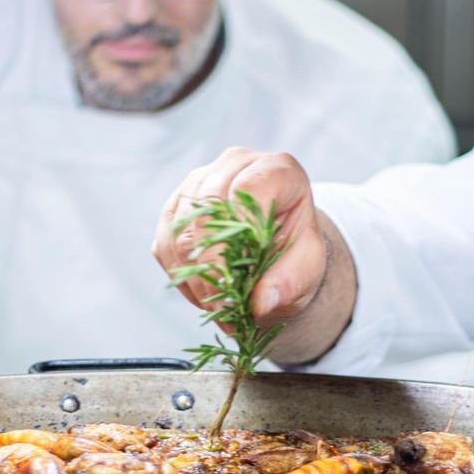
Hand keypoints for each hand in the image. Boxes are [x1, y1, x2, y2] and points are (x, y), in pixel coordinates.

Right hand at [154, 147, 326, 324]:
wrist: (277, 250)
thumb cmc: (296, 251)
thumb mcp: (308, 268)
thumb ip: (289, 282)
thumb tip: (260, 303)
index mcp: (277, 170)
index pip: (248, 189)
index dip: (236, 235)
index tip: (234, 280)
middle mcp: (234, 165)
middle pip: (206, 210)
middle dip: (211, 265)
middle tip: (224, 308)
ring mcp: (199, 182)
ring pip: (180, 231)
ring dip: (195, 277)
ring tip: (220, 307)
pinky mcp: (174, 208)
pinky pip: (165, 245)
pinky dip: (182, 277)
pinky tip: (205, 293)